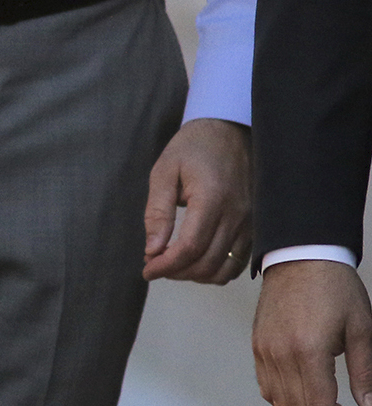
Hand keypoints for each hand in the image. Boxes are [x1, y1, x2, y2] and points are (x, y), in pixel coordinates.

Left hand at [142, 117, 250, 282]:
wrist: (231, 130)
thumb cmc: (193, 148)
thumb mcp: (164, 172)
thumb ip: (158, 213)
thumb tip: (152, 251)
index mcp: (212, 199)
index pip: (190, 247)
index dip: (166, 265)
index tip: (147, 269)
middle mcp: (238, 215)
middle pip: (207, 263)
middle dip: (177, 272)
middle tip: (155, 265)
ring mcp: (252, 223)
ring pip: (225, 268)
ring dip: (196, 275)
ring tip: (173, 264)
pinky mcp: (258, 227)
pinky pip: (240, 262)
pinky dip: (217, 270)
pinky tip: (197, 260)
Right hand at [254, 259, 371, 405]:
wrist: (300, 256)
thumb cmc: (333, 287)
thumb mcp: (361, 329)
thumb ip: (364, 373)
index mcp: (308, 350)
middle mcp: (280, 353)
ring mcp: (265, 349)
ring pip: (280, 403)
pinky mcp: (257, 344)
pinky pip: (266, 386)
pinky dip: (284, 400)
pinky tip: (303, 395)